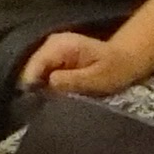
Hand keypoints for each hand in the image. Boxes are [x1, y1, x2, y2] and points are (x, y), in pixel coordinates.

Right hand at [19, 29, 142, 95]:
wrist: (125, 61)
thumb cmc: (115, 69)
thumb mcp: (97, 78)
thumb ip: (72, 80)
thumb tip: (49, 82)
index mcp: (60, 46)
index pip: (33, 66)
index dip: (32, 87)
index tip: (39, 105)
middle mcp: (50, 45)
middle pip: (28, 70)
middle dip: (34, 89)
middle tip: (45, 108)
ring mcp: (49, 52)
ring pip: (32, 74)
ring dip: (38, 90)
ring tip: (49, 105)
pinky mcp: (52, 60)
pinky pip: (40, 76)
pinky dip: (43, 88)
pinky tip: (52, 99)